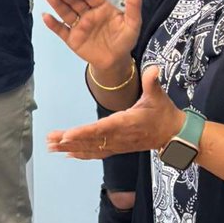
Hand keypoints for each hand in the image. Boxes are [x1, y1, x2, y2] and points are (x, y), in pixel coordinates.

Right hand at [43, 0, 143, 72]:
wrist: (116, 61)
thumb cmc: (124, 40)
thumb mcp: (133, 23)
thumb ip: (133, 5)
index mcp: (101, 7)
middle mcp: (87, 13)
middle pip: (74, 2)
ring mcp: (78, 25)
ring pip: (66, 13)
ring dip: (57, 4)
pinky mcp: (71, 39)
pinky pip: (61, 30)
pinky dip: (53, 24)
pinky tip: (46, 16)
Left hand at [47, 67, 184, 157]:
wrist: (174, 135)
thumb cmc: (164, 113)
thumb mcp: (159, 96)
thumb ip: (152, 82)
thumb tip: (154, 69)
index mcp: (126, 122)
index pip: (101, 128)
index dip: (83, 133)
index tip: (67, 135)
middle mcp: (118, 136)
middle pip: (90, 140)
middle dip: (68, 140)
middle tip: (49, 140)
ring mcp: (117, 144)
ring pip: (90, 148)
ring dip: (70, 148)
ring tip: (51, 146)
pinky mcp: (117, 148)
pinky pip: (96, 153)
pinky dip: (81, 153)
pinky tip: (66, 153)